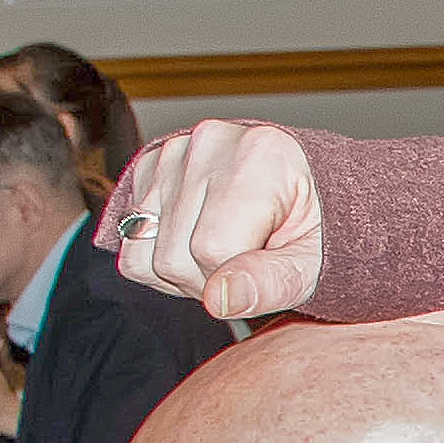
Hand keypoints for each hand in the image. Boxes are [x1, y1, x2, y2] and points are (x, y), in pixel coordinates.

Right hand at [100, 122, 323, 321]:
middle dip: (208, 280)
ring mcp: (174, 150)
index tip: (265, 267)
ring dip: (182, 271)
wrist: (305, 189)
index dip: (236, 280)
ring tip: (225, 250)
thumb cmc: (314, 226)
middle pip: (172, 258)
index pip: (212, 250)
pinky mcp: (149, 164)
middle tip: (246, 262)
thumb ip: (273, 283)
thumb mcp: (314, 264)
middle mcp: (209, 142)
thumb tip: (220, 299)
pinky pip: (129, 241)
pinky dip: (159, 255)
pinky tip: (196, 238)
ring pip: (142, 253)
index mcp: (260, 155)